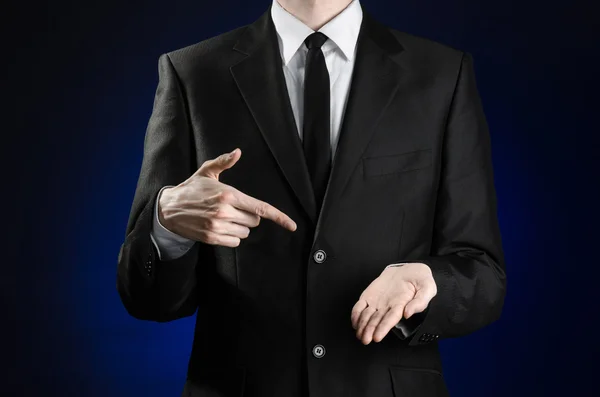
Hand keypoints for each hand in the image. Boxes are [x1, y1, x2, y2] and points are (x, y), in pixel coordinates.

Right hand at [158, 148, 296, 246]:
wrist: (168, 209)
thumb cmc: (191, 189)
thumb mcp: (207, 172)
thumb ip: (224, 162)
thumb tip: (238, 152)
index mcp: (228, 194)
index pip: (260, 208)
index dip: (279, 217)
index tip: (291, 225)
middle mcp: (225, 211)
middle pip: (254, 220)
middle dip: (248, 215)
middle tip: (233, 208)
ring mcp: (218, 226)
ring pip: (245, 232)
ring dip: (240, 226)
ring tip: (224, 217)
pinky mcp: (212, 238)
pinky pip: (235, 241)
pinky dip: (232, 236)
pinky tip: (220, 226)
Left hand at [350, 263, 435, 344]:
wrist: (409, 269)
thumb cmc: (419, 280)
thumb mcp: (427, 287)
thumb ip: (420, 301)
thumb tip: (408, 313)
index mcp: (401, 306)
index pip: (391, 319)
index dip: (383, 328)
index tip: (377, 337)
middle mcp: (388, 307)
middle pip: (377, 321)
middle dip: (370, 330)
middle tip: (365, 339)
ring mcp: (377, 302)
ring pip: (367, 316)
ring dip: (362, 326)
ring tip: (359, 334)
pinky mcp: (369, 296)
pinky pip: (360, 306)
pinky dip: (356, 314)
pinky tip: (355, 322)